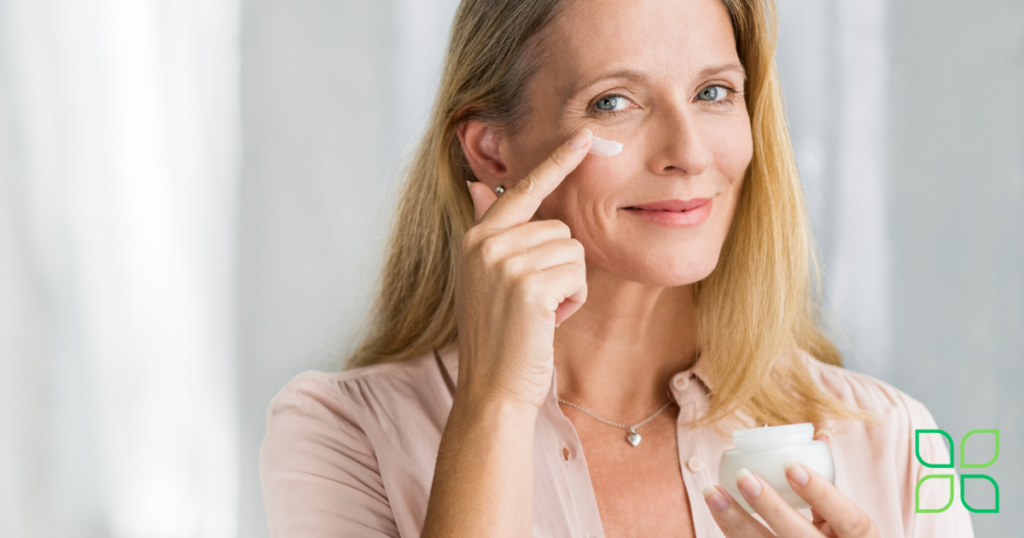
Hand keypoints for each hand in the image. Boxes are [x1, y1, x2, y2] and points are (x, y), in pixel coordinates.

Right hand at [456, 128, 593, 408]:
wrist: (492, 388)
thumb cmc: (498, 336)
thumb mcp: (486, 277)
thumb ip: (489, 228)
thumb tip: (477, 184)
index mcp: (477, 237)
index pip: (523, 189)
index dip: (556, 162)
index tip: (585, 135)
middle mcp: (486, 243)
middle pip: (560, 227)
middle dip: (561, 266)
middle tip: (535, 303)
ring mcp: (505, 262)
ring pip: (573, 250)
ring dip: (569, 285)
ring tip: (539, 313)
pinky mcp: (528, 286)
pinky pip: (577, 274)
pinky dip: (573, 300)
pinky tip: (548, 322)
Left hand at [704, 432, 879, 537]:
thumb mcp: (846, 519)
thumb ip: (829, 484)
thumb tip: (821, 435)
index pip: (849, 519)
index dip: (822, 493)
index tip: (792, 465)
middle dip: (771, 507)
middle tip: (744, 477)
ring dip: (736, 522)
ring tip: (713, 493)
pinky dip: (732, 532)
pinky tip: (717, 511)